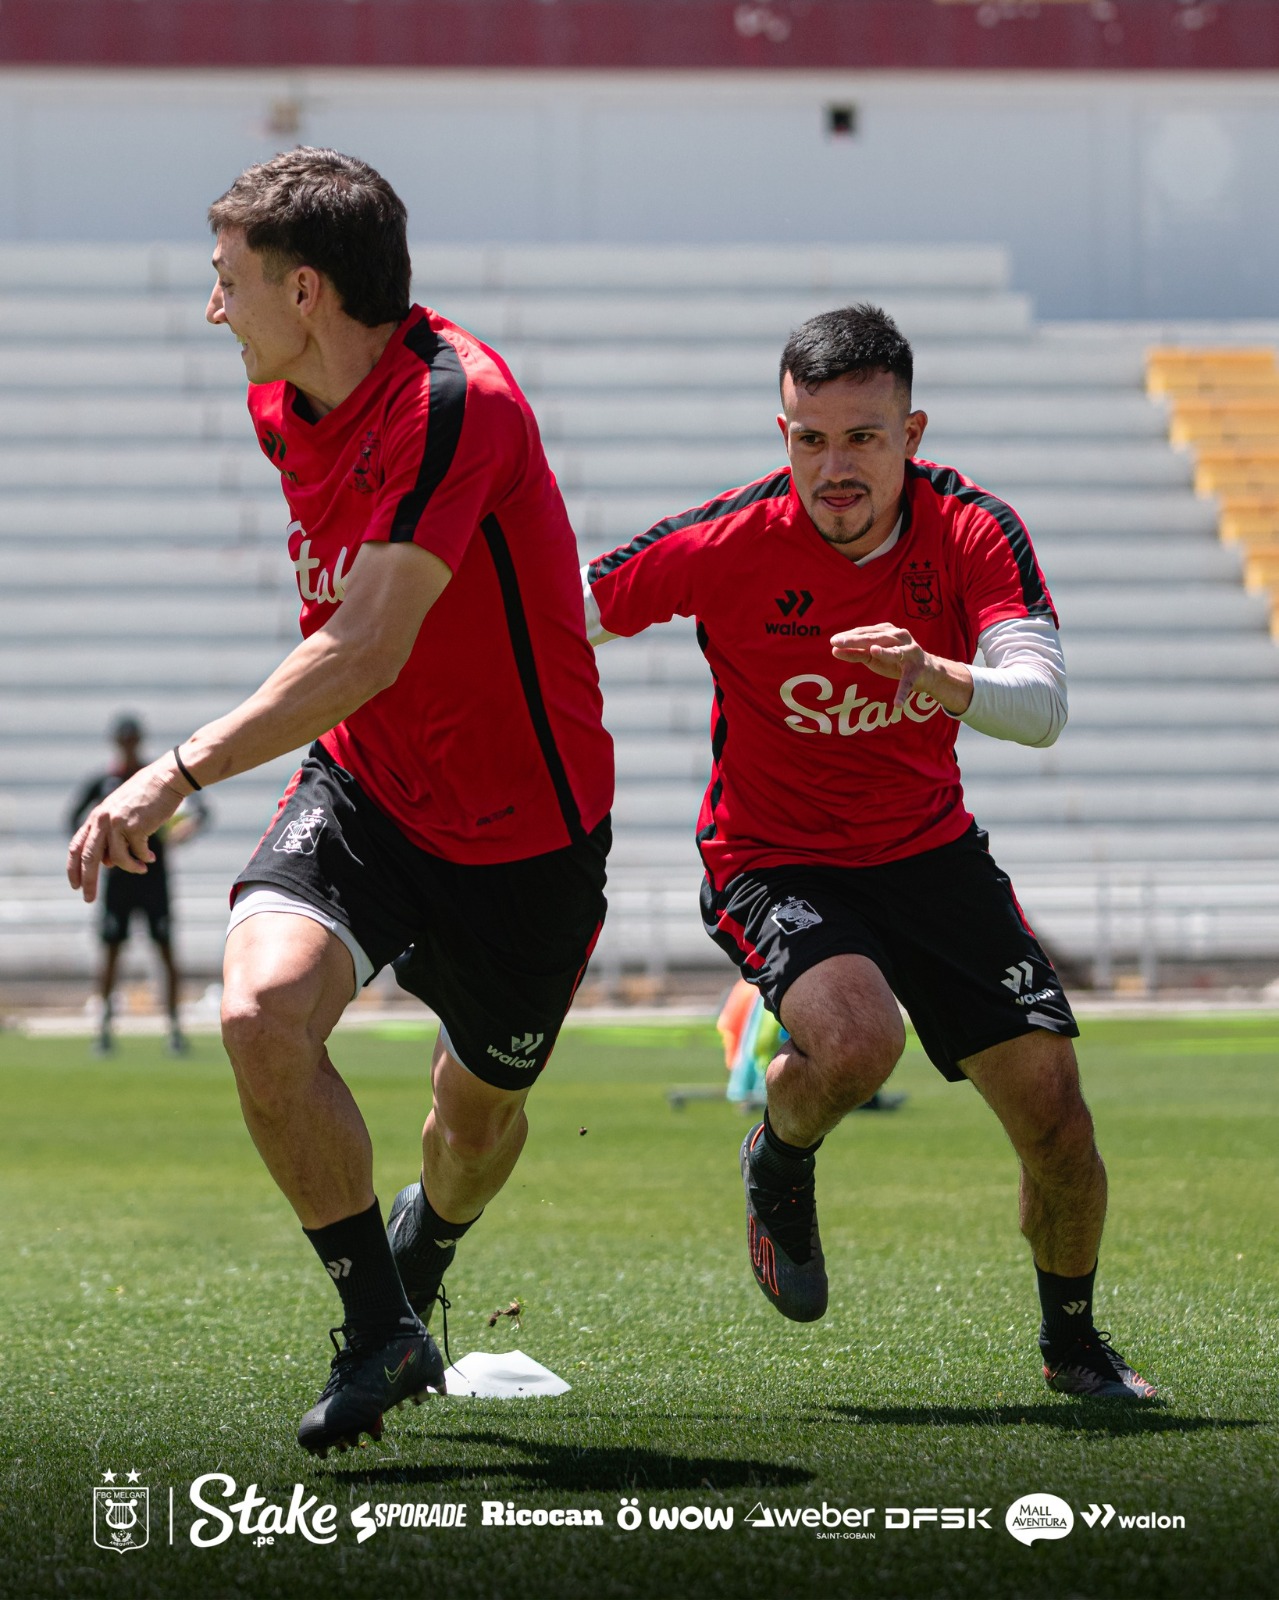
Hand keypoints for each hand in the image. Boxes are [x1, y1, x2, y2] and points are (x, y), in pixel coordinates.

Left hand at [67, 757, 187, 903]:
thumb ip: (111, 835)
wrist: (165, 780)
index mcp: (96, 817)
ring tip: (140, 869)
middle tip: (88, 899)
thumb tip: (109, 863)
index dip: (73, 867)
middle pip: (89, 858)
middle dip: (88, 881)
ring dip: (129, 868)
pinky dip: (143, 859)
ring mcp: (118, 824)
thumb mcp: (121, 813)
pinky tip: (150, 857)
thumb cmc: (146, 796)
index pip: (77, 846)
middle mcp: (102, 820)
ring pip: (116, 859)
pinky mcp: (135, 827)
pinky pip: (137, 853)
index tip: (75, 885)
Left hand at [830, 623, 973, 713]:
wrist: (926, 671)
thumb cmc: (894, 660)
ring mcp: (911, 653)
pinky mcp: (917, 671)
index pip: (865, 632)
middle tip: (838, 642)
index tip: (833, 640)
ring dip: (886, 653)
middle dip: (857, 640)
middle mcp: (900, 638)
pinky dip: (902, 692)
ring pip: (896, 653)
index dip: (849, 636)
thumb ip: (855, 653)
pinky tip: (896, 704)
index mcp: (888, 631)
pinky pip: (907, 682)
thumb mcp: (873, 656)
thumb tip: (833, 649)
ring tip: (874, 652)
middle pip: (876, 638)